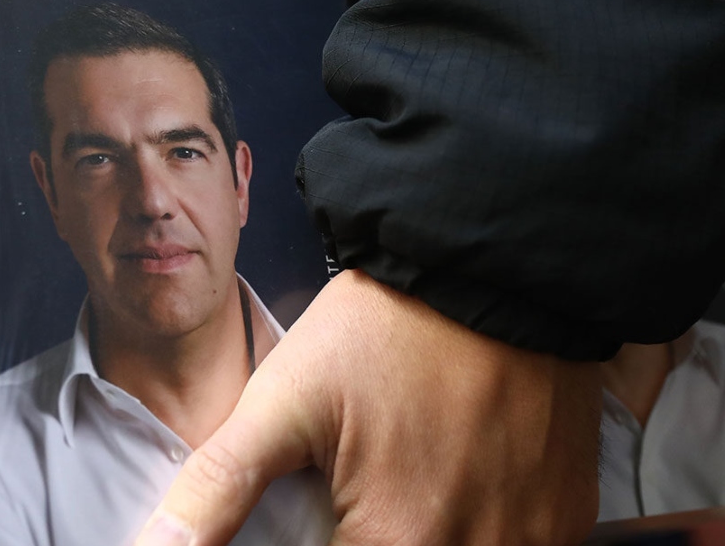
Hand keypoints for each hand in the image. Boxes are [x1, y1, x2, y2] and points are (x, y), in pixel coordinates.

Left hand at [134, 269, 601, 545]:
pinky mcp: (564, 515)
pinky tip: (448, 480)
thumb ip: (218, 488)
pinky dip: (471, 529)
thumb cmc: (387, 330)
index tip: (318, 521)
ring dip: (413, 535)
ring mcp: (532, 539)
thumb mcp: (284, 402)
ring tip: (398, 482)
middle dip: (364, 537)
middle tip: (353, 494)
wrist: (494, 265)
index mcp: (399, 542)